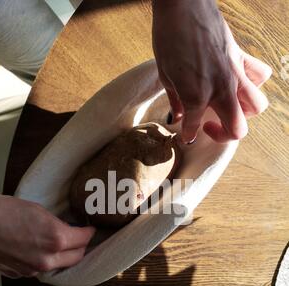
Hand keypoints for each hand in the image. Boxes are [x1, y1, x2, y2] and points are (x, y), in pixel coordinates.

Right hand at [0, 194, 94, 278]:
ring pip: (58, 266)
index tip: (89, 229)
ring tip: (60, 244)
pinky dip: (43, 261)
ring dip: (62, 256)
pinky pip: (39, 269)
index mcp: (56, 239)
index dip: (89, 232)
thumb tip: (67, 229)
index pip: (84, 240)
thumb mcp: (37, 210)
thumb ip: (56, 224)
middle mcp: (47, 259)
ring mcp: (32, 270)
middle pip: (76, 257)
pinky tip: (38, 250)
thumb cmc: (1, 211)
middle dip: (81, 247)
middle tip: (80, 237)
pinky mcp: (18, 274)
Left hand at [152, 0, 271, 142]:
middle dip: (224, 134)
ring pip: (256, 106)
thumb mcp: (165, 75)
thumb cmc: (169, 37)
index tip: (185, 134)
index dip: (188, 134)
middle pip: (239, 128)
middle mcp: (220, 90)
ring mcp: (235, 73)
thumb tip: (179, 116)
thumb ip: (175, 100)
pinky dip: (253, 82)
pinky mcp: (241, 57)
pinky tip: (238, 81)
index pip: (194, 128)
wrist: (183, 4)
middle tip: (209, 126)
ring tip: (226, 107)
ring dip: (243, 113)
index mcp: (196, 97)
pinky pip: (259, 75)